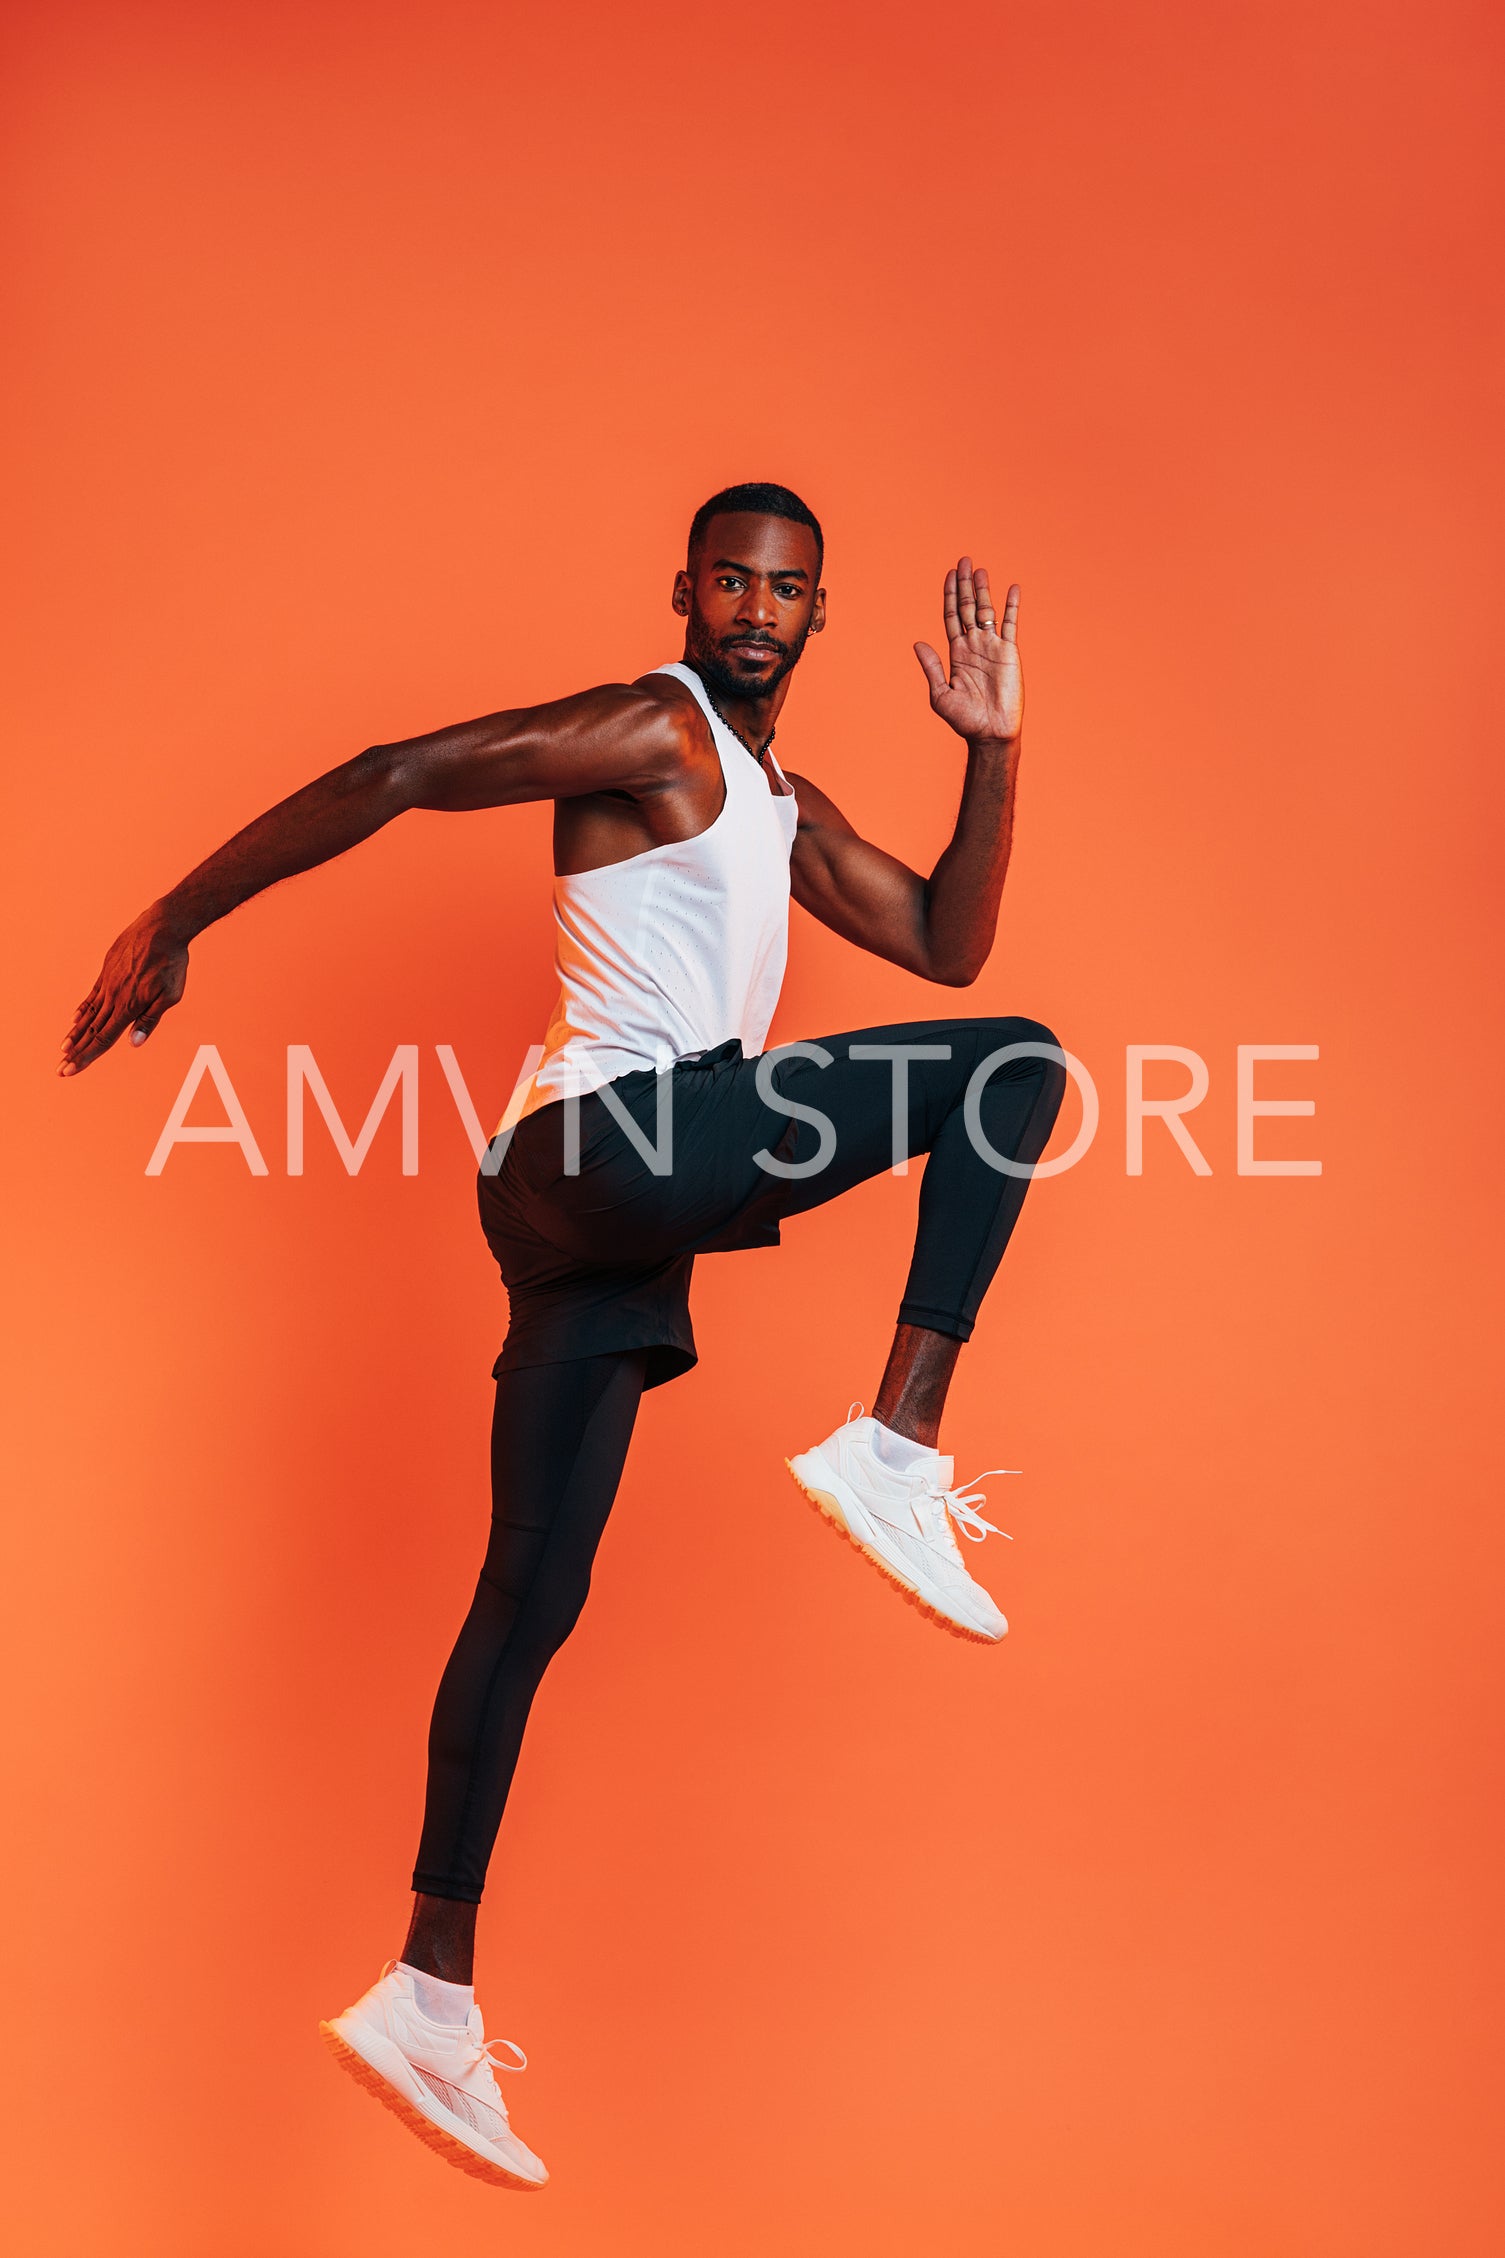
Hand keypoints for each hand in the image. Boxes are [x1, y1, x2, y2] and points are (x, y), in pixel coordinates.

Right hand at [60, 908, 189, 1076]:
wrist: (162, 928)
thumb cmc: (171, 963)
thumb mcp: (169, 995)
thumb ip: (149, 1020)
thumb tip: (133, 1043)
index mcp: (128, 1006)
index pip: (103, 1039)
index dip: (86, 1057)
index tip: (70, 1070)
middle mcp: (113, 996)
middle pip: (91, 1030)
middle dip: (75, 1052)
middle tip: (60, 1069)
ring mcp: (108, 982)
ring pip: (88, 1014)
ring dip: (75, 1033)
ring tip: (63, 1048)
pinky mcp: (107, 971)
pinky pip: (91, 995)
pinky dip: (82, 1009)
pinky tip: (75, 1019)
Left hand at [914, 559, 1021, 744]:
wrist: (991, 732)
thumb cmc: (964, 719)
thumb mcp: (940, 694)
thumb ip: (931, 667)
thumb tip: (917, 642)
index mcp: (956, 652)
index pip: (952, 616)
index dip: (950, 595)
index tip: (949, 574)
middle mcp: (973, 645)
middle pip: (968, 607)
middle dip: (965, 585)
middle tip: (964, 561)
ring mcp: (992, 647)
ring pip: (987, 611)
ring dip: (984, 590)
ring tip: (980, 569)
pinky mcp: (1010, 652)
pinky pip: (1011, 624)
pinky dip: (1012, 605)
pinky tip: (1012, 588)